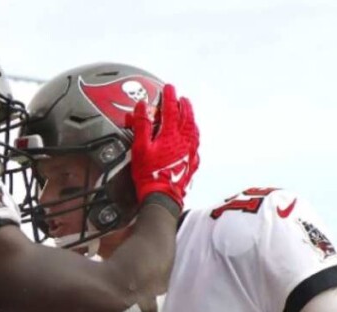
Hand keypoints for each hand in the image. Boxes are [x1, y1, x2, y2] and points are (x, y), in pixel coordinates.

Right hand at [129, 84, 199, 209]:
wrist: (162, 197)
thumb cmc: (150, 175)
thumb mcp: (140, 147)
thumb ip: (142, 124)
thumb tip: (143, 106)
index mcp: (171, 134)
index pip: (172, 109)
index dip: (170, 96)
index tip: (169, 88)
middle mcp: (184, 141)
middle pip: (187, 117)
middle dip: (184, 105)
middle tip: (182, 98)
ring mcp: (190, 153)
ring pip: (194, 130)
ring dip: (191, 119)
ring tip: (188, 114)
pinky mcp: (192, 164)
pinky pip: (196, 145)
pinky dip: (194, 136)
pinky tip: (192, 138)